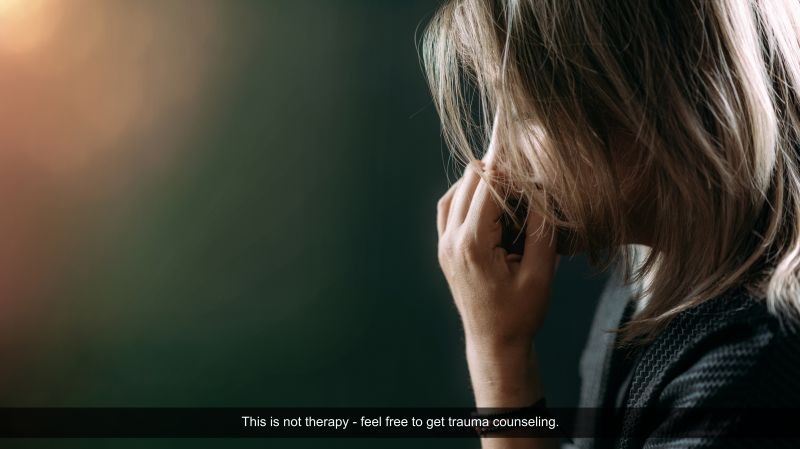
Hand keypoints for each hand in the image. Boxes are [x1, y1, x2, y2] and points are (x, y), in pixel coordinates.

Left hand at [436, 160, 557, 351]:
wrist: (494, 343)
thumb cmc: (520, 313)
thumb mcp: (540, 272)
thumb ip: (542, 229)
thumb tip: (542, 189)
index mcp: (473, 244)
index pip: (487, 186)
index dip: (505, 160)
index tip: (517, 137)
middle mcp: (451, 240)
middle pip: (468, 183)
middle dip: (494, 167)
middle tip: (520, 159)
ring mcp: (443, 245)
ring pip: (455, 193)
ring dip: (479, 181)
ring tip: (508, 179)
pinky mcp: (444, 250)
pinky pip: (448, 209)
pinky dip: (466, 196)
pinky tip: (488, 199)